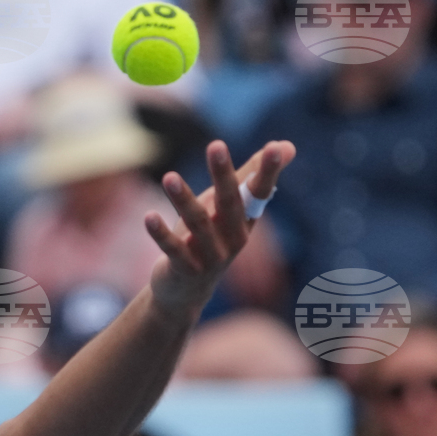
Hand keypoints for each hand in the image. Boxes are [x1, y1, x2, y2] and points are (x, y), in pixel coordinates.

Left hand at [145, 140, 295, 308]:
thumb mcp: (226, 207)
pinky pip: (174, 250)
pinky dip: (161, 234)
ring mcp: (212, 256)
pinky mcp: (186, 270)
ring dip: (183, 199)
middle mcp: (234, 238)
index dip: (268, 171)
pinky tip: (149, 216)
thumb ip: (250, 176)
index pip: (261, 192)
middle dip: (224, 174)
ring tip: (169, 177)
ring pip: (199, 224)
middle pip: (229, 203)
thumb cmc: (208, 238)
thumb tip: (286, 144)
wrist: (186, 291)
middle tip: (216, 144)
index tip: (275, 148)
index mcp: (246, 220)